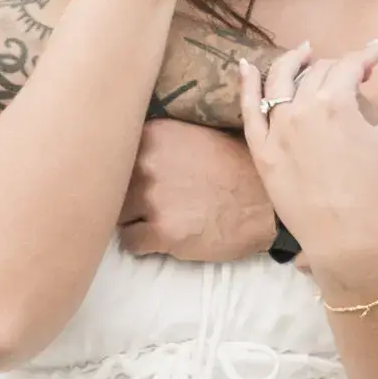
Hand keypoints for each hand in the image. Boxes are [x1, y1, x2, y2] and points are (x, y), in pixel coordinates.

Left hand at [116, 122, 280, 263]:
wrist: (266, 201)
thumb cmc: (236, 167)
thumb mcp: (194, 137)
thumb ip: (160, 142)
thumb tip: (132, 150)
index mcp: (154, 135)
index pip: (113, 151)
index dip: (122, 167)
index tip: (131, 175)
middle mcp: (147, 162)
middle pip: (111, 184)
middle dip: (123, 194)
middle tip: (141, 202)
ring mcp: (152, 199)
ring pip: (115, 215)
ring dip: (129, 219)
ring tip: (150, 220)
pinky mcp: (161, 232)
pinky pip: (129, 242)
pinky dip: (140, 243)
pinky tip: (157, 238)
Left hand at [245, 42, 377, 285]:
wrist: (348, 240)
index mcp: (337, 102)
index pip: (349, 65)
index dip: (364, 57)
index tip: (374, 56)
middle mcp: (302, 110)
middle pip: (317, 72)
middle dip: (336, 65)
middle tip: (350, 70)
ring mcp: (277, 131)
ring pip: (279, 81)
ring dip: (292, 61)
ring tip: (304, 53)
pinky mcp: (262, 152)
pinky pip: (249, 111)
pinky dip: (247, 85)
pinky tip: (247, 66)